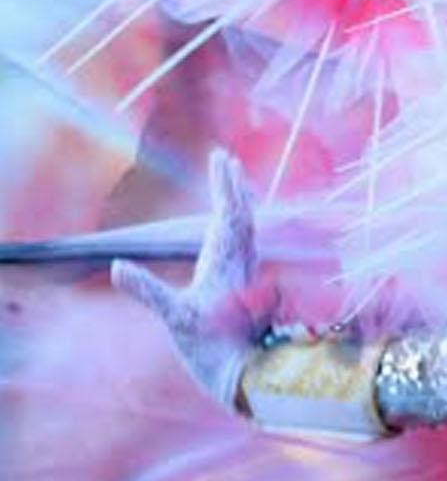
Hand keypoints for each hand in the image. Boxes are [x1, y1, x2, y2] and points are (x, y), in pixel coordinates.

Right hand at [111, 150, 264, 409]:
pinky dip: (238, 225)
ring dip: (238, 202)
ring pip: (246, 228)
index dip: (225, 184)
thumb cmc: (209, 346)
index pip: (230, 212)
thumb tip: (117, 267)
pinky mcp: (241, 284)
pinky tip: (234, 227)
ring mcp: (243, 272)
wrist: (242, 372)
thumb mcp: (174, 317)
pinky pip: (244, 245)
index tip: (221, 157)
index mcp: (226, 260)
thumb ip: (147, 291)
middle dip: (232, 185)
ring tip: (233, 180)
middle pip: (241, 214)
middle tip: (226, 157)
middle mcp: (240, 261)